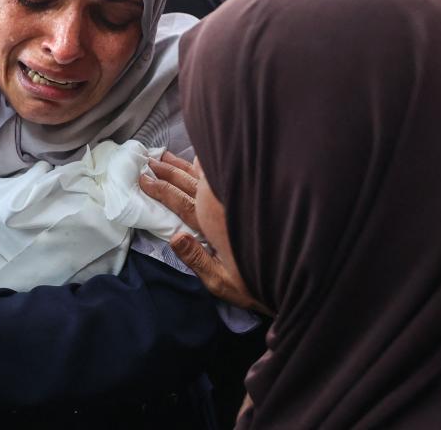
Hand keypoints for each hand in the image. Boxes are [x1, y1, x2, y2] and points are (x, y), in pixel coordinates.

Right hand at [139, 152, 261, 311]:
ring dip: (182, 165)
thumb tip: (174, 238)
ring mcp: (234, 198)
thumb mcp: (222, 282)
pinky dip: (208, 163)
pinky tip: (200, 157)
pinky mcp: (248, 195)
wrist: (297, 277)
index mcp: (213, 224)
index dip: (160, 190)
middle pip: (188, 183)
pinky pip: (223, 173)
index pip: (179, 202)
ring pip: (203, 175)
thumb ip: (197, 260)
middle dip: (167, 172)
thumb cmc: (258, 284)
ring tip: (164, 155)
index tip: (142, 178)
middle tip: (148, 161)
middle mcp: (222, 206)